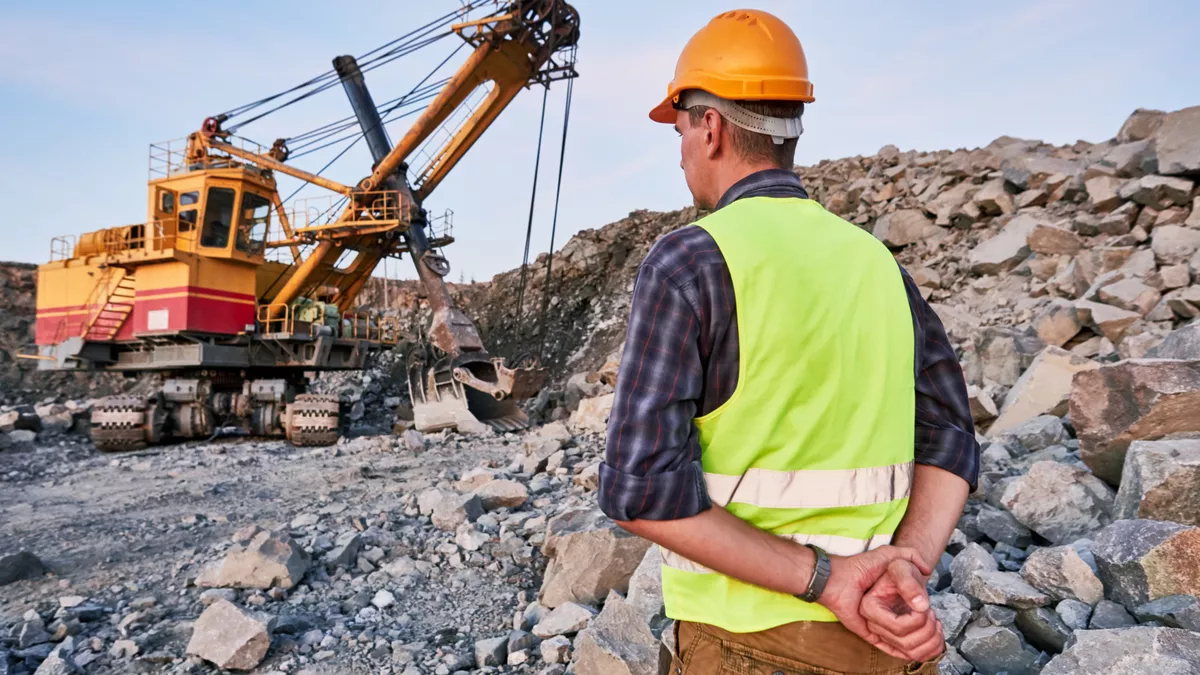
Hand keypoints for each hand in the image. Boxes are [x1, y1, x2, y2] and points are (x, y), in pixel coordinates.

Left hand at [815, 546, 931, 647]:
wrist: (839, 579)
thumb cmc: (862, 566)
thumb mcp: (889, 555)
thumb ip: (909, 555)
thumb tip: (927, 571)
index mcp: (897, 602)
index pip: (920, 621)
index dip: (931, 622)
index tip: (935, 617)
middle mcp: (891, 616)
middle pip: (917, 636)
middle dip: (928, 631)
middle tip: (932, 621)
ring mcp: (882, 627)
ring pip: (908, 644)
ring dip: (920, 639)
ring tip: (926, 626)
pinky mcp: (872, 635)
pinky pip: (892, 650)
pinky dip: (904, 650)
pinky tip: (914, 643)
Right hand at [859, 558, 943, 661]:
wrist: (902, 577)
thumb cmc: (900, 570)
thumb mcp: (902, 568)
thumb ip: (909, 583)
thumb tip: (921, 605)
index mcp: (869, 608)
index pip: (897, 627)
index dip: (918, 620)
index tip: (926, 606)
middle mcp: (872, 625)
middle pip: (905, 643)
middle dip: (928, 629)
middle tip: (933, 613)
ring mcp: (883, 636)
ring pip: (912, 653)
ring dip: (932, 641)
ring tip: (936, 622)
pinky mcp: (895, 643)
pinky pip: (914, 656)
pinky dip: (931, 649)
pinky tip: (937, 634)